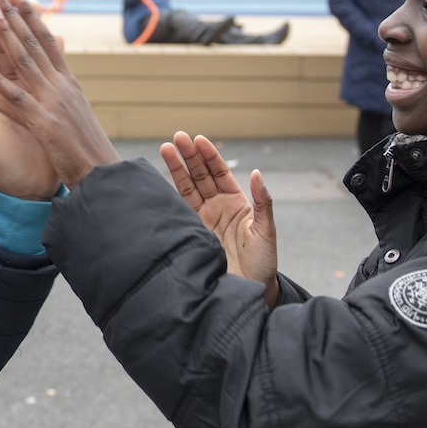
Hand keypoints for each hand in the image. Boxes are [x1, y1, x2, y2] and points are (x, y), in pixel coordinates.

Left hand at [0, 0, 121, 187]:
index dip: (29, 18)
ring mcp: (50, 103)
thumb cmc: (84, 151)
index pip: (44, 43)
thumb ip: (62, 87)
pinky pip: (16, 99)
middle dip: (15, 15)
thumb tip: (64, 64)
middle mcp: (57, 87)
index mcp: (64, 84)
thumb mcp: (72, 114)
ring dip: (6, 35)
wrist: (99, 180)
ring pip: (24, 61)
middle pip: (32, 44)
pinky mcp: (42, 124)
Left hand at [0, 2, 60, 200]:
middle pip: (6, 48)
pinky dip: (47, 58)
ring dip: (24, 31)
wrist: (25, 190)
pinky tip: (55, 39)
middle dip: (5, 19)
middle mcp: (7, 92)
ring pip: (25, 57)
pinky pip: (40, 81)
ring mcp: (27, 99)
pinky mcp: (42, 110)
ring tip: (26, 5)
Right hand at [160, 132, 279, 308]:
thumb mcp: (266, 231)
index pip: (220, 173)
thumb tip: (256, 173)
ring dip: (177, 169)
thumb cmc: (263, 263)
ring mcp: (203, 219)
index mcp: (236, 203)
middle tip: (178, 137)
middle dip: (189, 156)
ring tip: (165, 149)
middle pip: (200, 176)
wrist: (247, 290)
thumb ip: (263, 202)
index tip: (199, 140)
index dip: (209, 156)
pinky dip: (170, 194)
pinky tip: (161, 179)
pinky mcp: (192, 233)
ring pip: (187, 188)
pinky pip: (180, 209)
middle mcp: (217, 207)